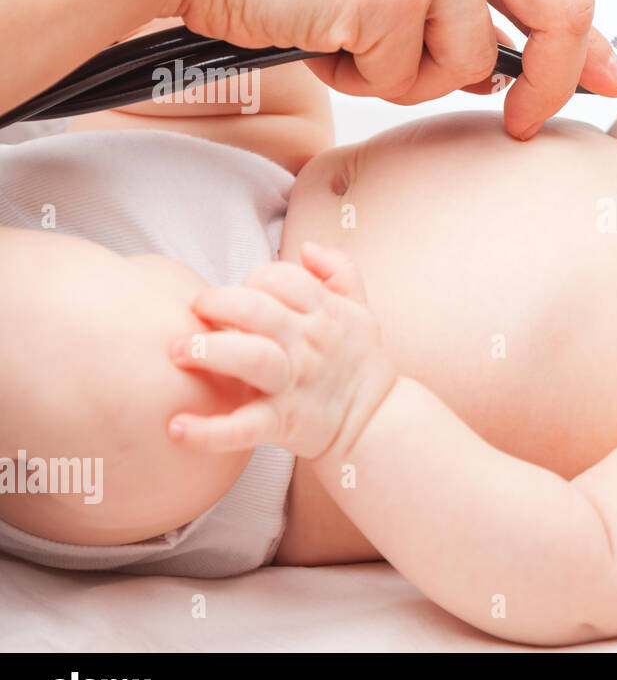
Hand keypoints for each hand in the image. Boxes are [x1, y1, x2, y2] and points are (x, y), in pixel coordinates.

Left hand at [166, 244, 396, 458]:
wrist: (375, 423)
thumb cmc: (359, 363)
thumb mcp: (361, 310)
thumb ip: (340, 270)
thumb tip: (306, 248)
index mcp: (325, 313)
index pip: (283, 277)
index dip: (255, 278)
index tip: (242, 294)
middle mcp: (308, 345)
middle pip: (259, 311)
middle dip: (218, 303)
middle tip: (194, 310)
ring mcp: (294, 384)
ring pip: (251, 359)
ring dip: (209, 352)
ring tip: (176, 352)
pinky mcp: (283, 423)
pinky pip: (243, 428)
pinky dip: (208, 432)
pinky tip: (176, 427)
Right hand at [172, 0, 616, 135]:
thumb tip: (517, 60)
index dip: (590, 43)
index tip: (613, 79)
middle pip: (562, 11)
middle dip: (552, 80)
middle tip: (520, 120)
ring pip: (467, 64)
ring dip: (408, 74)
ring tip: (345, 31)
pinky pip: (405, 77)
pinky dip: (361, 77)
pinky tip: (320, 31)